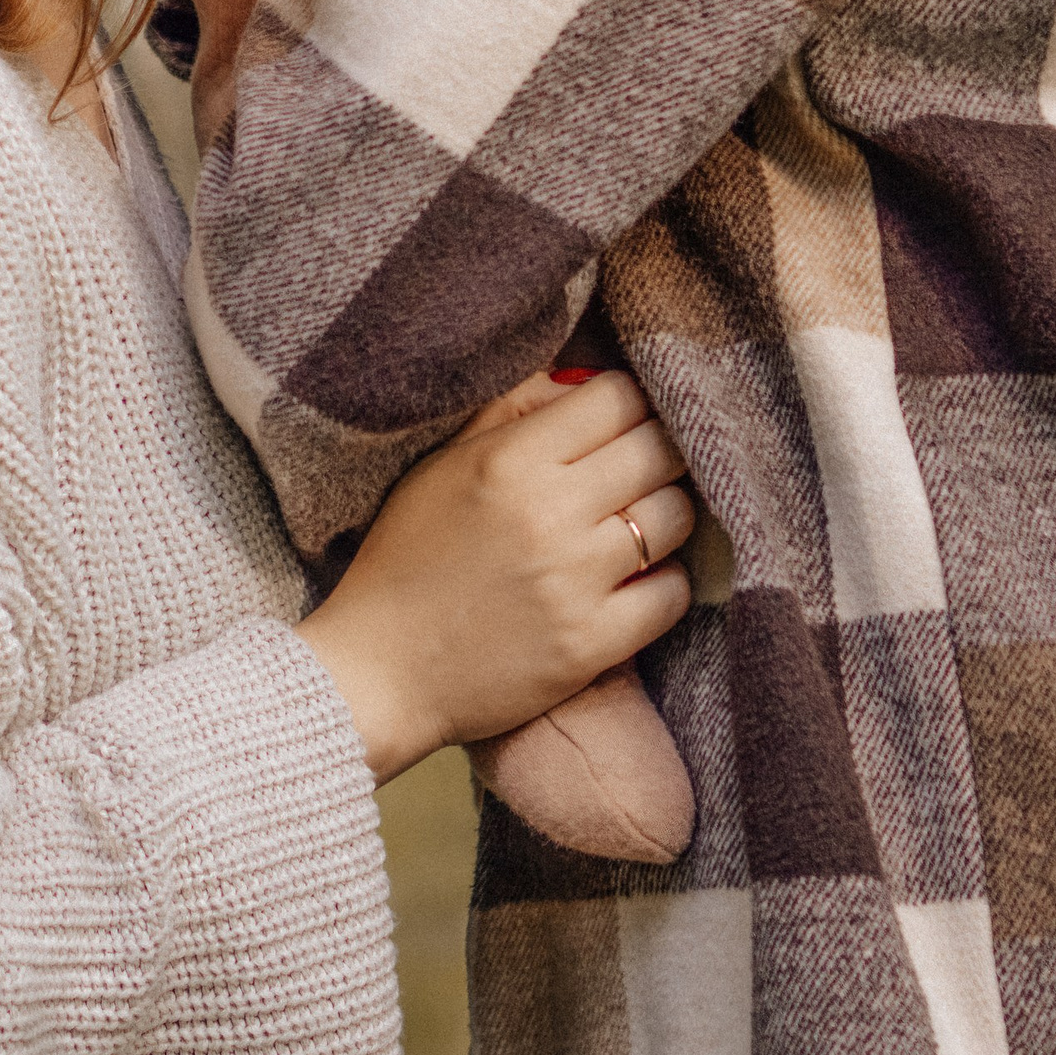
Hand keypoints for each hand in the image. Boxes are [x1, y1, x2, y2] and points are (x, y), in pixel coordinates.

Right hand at [301, 371, 693, 782]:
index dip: (629, 404)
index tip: (622, 423)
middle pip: (660, 451)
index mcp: (509, 459)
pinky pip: (672, 592)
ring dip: (665, 515)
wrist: (379, 671)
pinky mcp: (591, 644)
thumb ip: (516, 408)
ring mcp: (574, 581)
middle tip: (641, 471)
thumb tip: (588, 384)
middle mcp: (548, 513)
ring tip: (638, 525)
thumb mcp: (443, 463)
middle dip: (658, 453)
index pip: (619, 398)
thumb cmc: (408, 556)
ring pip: (676, 517)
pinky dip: (663, 581)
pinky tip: (635, 581)